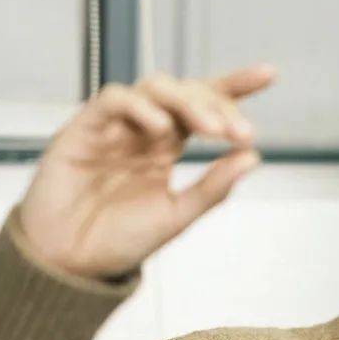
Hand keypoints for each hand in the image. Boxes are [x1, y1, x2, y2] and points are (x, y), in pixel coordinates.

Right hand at [16, 65, 276, 280]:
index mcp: (166, 147)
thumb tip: (253, 157)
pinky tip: (160, 128)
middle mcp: (143, 131)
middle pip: (186, 93)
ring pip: (154, 88)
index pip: (205, 106)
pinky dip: (140, 107)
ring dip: (187, 103)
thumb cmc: (118, 241)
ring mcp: (115, 127)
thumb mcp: (177, 217)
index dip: (235, 86)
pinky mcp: (84, 128)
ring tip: (209, 129)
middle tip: (238, 132)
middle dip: (217, 106)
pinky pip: (113, 100)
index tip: (269, 75)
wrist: (69, 264)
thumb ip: (213, 188)